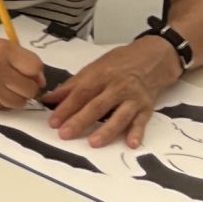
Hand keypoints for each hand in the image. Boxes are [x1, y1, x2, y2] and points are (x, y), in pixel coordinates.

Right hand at [0, 32, 45, 111]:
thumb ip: (20, 59)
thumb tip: (39, 79)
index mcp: (3, 50)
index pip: (35, 68)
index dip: (37, 74)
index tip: (34, 75)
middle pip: (30, 89)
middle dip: (30, 88)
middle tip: (22, 83)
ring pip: (19, 102)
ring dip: (19, 97)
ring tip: (11, 89)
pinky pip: (5, 107)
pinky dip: (6, 102)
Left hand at [46, 40, 170, 147]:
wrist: (153, 58)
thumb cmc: (120, 62)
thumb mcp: (95, 67)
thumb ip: (73, 85)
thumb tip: (49, 99)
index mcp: (101, 75)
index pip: (81, 93)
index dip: (66, 107)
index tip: (53, 122)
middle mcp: (118, 86)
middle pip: (97, 106)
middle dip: (80, 121)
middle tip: (65, 134)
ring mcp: (133, 98)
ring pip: (119, 116)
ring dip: (106, 130)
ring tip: (93, 143)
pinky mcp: (147, 107)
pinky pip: (141, 122)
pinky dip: (137, 133)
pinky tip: (131, 143)